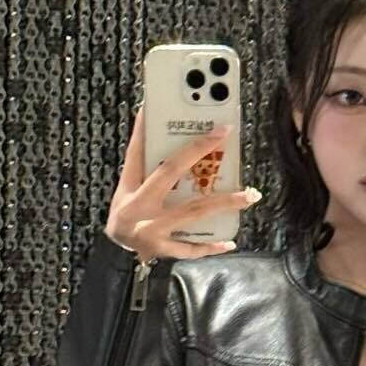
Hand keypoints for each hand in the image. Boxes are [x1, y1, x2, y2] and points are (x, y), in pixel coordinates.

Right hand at [105, 106, 259, 262]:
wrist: (115, 251)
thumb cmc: (124, 210)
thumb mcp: (126, 183)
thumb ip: (138, 153)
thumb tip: (145, 114)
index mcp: (135, 191)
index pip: (163, 163)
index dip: (188, 145)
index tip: (213, 127)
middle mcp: (144, 211)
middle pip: (175, 178)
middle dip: (202, 158)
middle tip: (226, 139)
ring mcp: (155, 233)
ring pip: (193, 215)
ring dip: (223, 205)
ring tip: (250, 196)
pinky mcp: (165, 251)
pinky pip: (191, 249)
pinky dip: (210, 247)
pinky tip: (229, 242)